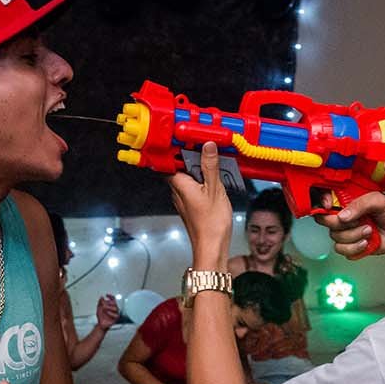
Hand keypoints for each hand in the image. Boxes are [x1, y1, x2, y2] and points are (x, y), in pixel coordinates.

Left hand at [95, 294, 119, 328]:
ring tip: (104, 309)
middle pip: (114, 303)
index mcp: (110, 305)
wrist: (101, 324)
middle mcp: (114, 308)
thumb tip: (102, 297)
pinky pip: (116, 314)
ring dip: (109, 308)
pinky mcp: (116, 318)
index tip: (106, 295)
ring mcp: (116, 313)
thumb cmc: (101, 316)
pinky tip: (107, 313)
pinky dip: (111, 313)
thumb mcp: (99, 308)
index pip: (113, 299)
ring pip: (116, 308)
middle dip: (109, 303)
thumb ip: (100, 302)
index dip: (110, 296)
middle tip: (104, 305)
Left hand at [167, 142, 232, 264]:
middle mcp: (177, 191)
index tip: (184, 136)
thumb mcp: (214, 189)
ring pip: (187, 175)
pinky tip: (214, 178)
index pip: (169, 159)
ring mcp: (183, 198)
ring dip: (198, 167)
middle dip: (191, 154)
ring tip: (213, 159)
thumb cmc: (211, 224)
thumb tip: (207, 146)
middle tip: (205, 145)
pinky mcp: (190, 205)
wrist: (211, 247)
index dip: (175, 146)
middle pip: (179, 165)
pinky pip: (193, 185)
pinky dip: (202, 179)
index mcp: (179, 184)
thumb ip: (210, 166)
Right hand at [315, 190, 384, 258]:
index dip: (322, 203)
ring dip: (353, 236)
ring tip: (369, 231)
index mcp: (347, 202)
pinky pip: (342, 250)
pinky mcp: (349, 246)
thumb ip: (360, 205)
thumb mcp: (378, 201)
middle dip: (343, 223)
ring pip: (335, 237)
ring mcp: (345, 232)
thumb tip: (342, 216)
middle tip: (360, 221)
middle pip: (326, 221)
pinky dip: (355, 247)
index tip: (329, 205)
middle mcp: (343, 217)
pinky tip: (366, 243)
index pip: (325, 201)